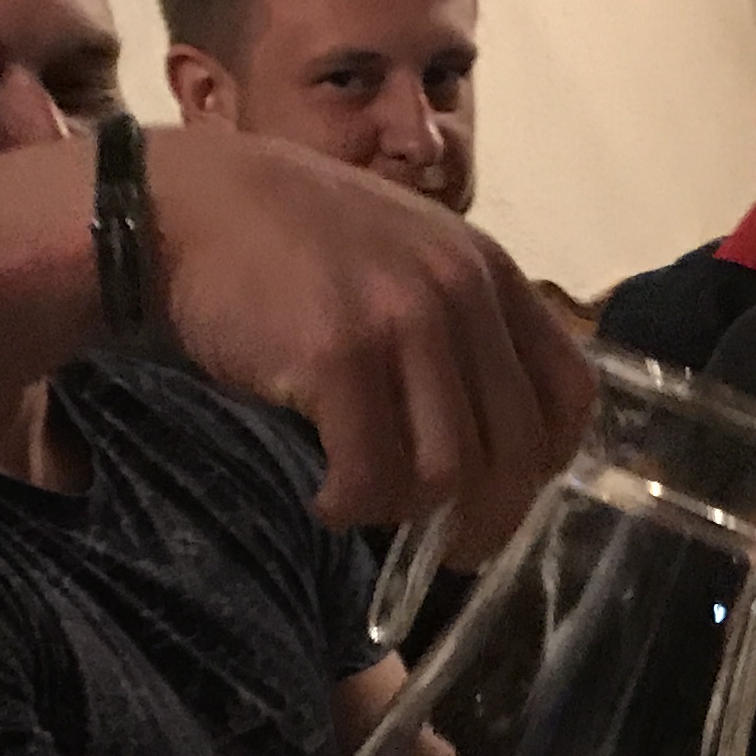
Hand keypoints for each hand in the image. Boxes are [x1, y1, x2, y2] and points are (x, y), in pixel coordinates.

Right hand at [145, 129, 595, 565]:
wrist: (187, 206)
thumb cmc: (293, 241)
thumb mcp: (408, 252)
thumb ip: (460, 321)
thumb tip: (493, 434)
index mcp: (488, 270)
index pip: (568, 390)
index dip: (549, 459)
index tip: (513, 491)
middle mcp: (459, 293)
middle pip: (515, 449)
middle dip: (487, 518)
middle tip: (451, 548)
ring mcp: (401, 322)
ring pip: (448, 472)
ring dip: (409, 513)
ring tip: (369, 504)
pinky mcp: (339, 356)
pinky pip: (372, 473)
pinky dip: (353, 506)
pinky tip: (329, 500)